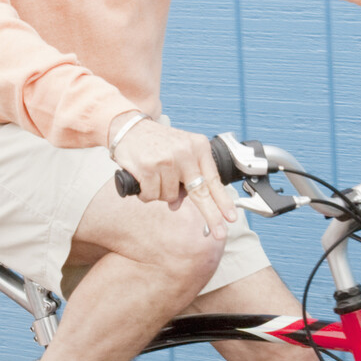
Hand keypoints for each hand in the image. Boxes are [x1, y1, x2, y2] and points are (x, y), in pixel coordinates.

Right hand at [112, 117, 237, 238]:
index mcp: (198, 147)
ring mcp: (167, 161)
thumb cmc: (157, 143)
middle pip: (200, 193)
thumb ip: (184, 179)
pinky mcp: (148, 168)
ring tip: (154, 175)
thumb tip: (176, 205)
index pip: (214, 179)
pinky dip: (146, 193)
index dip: (223, 201)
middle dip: (211, 215)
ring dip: (160, 193)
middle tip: (220, 232)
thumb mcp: (179, 154)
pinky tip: (143, 179)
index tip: (231, 217)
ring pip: (169, 197)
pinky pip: (151, 195)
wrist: (129, 127)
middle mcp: (185, 153)